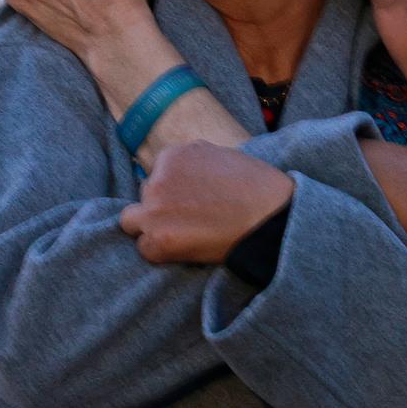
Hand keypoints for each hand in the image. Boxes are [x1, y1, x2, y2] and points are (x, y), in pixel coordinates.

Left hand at [119, 142, 292, 263]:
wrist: (272, 216)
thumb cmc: (257, 186)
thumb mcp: (220, 155)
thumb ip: (193, 163)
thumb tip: (182, 173)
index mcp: (172, 155)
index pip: (158, 175)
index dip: (172, 191)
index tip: (190, 202)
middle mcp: (157, 179)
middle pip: (145, 197)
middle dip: (161, 208)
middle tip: (188, 220)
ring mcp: (155, 209)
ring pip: (134, 222)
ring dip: (154, 229)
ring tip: (185, 237)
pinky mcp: (159, 239)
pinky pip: (145, 249)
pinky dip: (161, 253)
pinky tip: (187, 250)